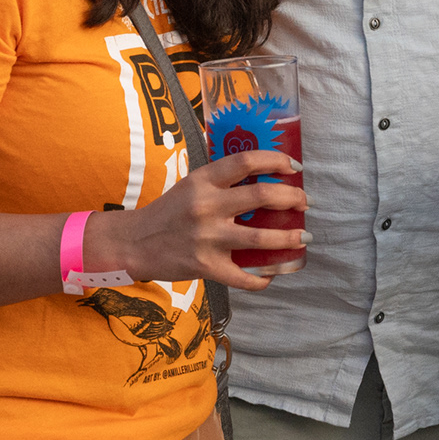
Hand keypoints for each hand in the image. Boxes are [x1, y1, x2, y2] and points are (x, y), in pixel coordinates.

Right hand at [92, 150, 307, 290]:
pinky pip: (242, 277)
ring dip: (289, 238)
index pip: (246, 161)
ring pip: (261, 238)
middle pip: (262, 196)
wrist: (133, 243)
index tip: (294, 167)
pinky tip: (272, 274)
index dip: (276, 161)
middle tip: (305, 203)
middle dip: (293, 199)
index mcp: (203, 180)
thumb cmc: (168, 211)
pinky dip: (262, 278)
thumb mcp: (191, 184)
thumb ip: (222, 179)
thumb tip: (265, 173)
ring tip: (304, 237)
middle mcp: (207, 206)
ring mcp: (207, 237)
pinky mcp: (205, 266)